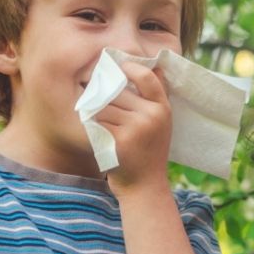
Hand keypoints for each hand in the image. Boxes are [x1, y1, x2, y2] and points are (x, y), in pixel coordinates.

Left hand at [95, 62, 171, 193]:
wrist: (145, 187)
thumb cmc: (148, 152)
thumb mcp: (161, 124)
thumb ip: (153, 99)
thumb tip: (139, 66)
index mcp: (163, 109)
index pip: (147, 77)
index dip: (131, 68)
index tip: (118, 67)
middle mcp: (152, 116)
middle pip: (117, 90)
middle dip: (102, 92)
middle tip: (92, 91)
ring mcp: (136, 128)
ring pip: (104, 104)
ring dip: (93, 108)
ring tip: (90, 113)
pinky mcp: (119, 140)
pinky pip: (97, 121)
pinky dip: (90, 123)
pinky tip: (90, 128)